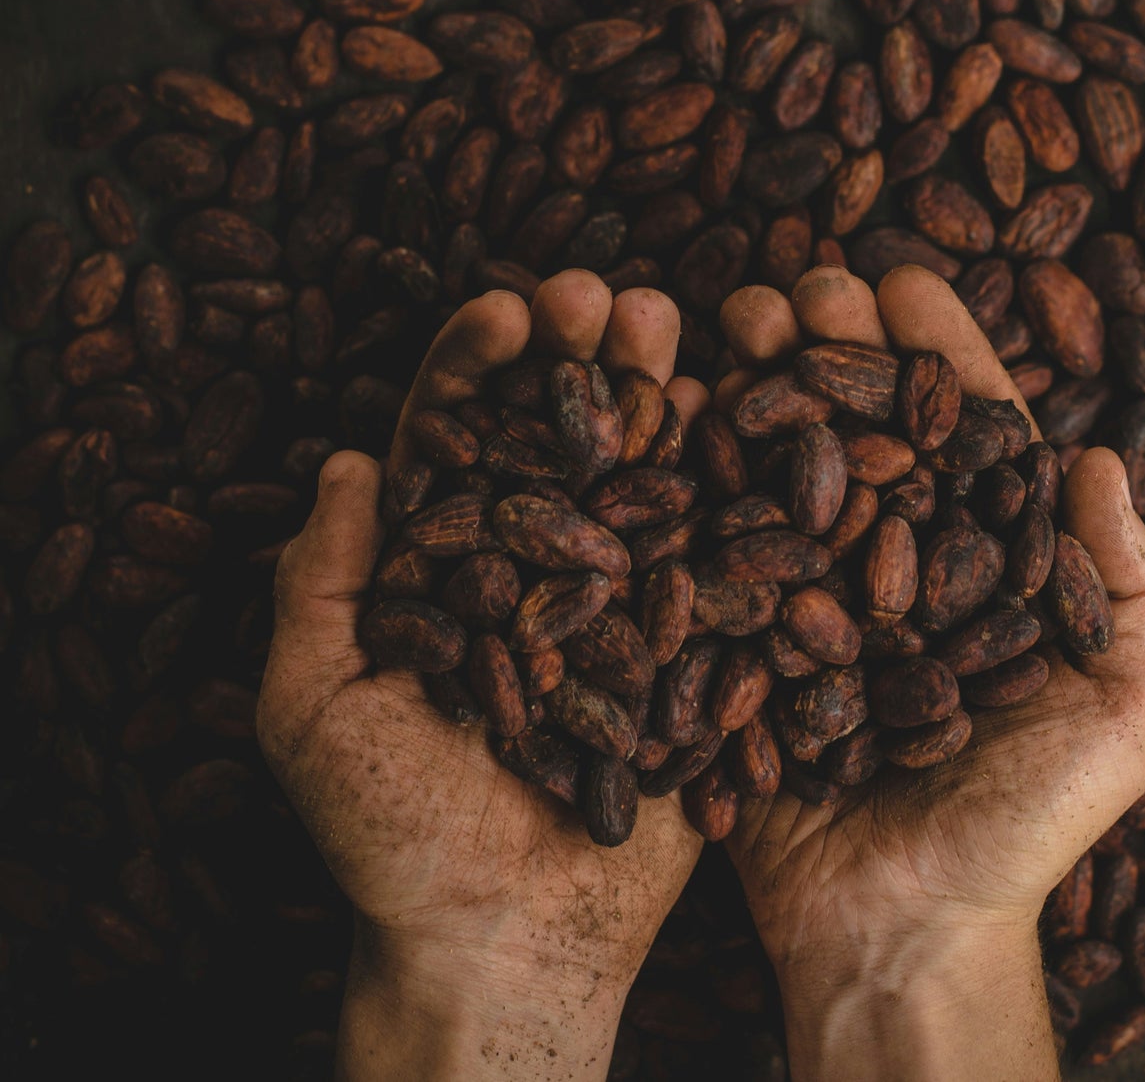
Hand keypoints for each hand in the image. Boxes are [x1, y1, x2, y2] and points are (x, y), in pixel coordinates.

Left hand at [257, 271, 709, 1080]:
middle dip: (579, 357)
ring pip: (635, 473)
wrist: (509, 940)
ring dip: (653, 393)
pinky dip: (722, 481)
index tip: (507, 312)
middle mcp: (534, 564)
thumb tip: (345, 461)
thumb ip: (318, 587)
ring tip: (674, 325)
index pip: (455, 439)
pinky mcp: (683, 642)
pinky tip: (736, 415)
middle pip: (555, 434)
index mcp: (443, 566)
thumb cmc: (391, 839)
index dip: (476, 367)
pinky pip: (708, 551)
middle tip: (606, 298)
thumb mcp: (313, 711)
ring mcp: (616, 597)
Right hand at [718, 265, 1144, 1081]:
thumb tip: (1105, 456)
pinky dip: (691, 471)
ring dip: (757, 385)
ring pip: (784, 464)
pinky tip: (669, 405)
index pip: (965, 430)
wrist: (900, 931)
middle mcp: (895, 560)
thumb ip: (1134, 591)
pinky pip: (714, 542)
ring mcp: (813, 594)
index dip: (937, 350)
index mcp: (985, 561)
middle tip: (800, 289)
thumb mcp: (1125, 717)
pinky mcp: (743, 636)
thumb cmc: (1026, 828)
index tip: (901, 282)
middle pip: (864, 426)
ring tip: (729, 323)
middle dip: (833, 346)